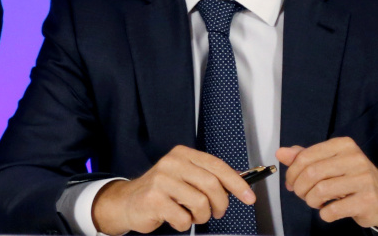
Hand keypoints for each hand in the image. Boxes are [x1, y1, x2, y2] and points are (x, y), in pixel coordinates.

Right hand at [92, 145, 255, 234]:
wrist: (128, 201)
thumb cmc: (161, 191)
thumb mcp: (184, 177)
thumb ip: (207, 177)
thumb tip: (239, 184)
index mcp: (182, 154)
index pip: (217, 165)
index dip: (237, 183)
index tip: (249, 197)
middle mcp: (172, 163)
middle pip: (212, 185)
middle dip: (220, 204)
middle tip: (217, 212)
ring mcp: (162, 180)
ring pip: (200, 203)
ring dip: (201, 216)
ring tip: (191, 215)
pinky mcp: (154, 198)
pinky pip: (184, 218)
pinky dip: (184, 224)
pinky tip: (175, 218)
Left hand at [277, 137, 377, 230]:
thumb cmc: (352, 178)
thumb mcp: (329, 162)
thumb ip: (304, 157)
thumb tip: (280, 153)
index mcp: (343, 145)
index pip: (306, 156)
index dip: (292, 172)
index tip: (291, 183)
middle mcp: (355, 159)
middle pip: (312, 174)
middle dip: (300, 188)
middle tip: (301, 194)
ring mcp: (364, 180)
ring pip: (320, 191)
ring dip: (311, 201)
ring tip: (315, 202)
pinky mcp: (368, 201)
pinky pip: (333, 210)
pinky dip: (324, 214)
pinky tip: (328, 211)